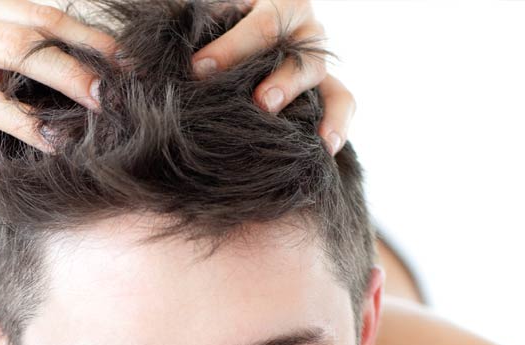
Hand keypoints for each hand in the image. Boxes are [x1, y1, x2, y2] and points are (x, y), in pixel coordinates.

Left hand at [188, 0, 353, 154]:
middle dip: (284, 82)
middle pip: (305, 58)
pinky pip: (342, 103)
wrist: (245, 47)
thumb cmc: (225, 30)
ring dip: (322, 113)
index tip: (200, 70)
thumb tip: (182, 68)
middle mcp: (306, 35)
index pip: (263, 25)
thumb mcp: (218, 21)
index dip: (232, 48)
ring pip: (332, 84)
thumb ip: (209, 33)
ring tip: (313, 140)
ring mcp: (317, 66)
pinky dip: (338, 125)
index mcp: (281, 7)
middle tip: (262, 103)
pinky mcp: (326, 91)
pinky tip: (327, 149)